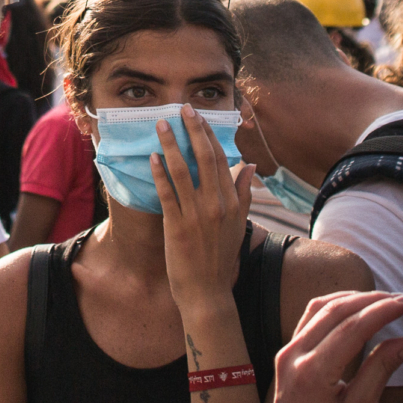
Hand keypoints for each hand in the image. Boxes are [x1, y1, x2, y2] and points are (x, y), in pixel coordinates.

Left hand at [152, 113, 253, 308]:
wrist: (207, 293)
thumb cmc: (220, 259)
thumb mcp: (238, 224)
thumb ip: (244, 194)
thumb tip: (250, 165)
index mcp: (232, 202)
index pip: (222, 160)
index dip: (209, 135)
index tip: (199, 117)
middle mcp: (216, 205)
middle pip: (204, 158)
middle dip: (192, 130)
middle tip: (181, 109)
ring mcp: (196, 215)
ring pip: (183, 171)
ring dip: (172, 145)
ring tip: (161, 126)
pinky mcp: (176, 226)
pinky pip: (167, 193)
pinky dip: (159, 173)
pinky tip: (152, 157)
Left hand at [260, 291, 402, 402]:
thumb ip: (381, 369)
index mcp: (312, 373)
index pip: (352, 328)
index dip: (382, 311)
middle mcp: (293, 357)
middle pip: (335, 311)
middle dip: (371, 300)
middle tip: (399, 299)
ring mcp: (286, 353)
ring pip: (319, 308)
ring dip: (351, 299)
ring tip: (381, 300)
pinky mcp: (285, 354)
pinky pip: (309, 318)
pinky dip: (333, 308)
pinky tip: (354, 309)